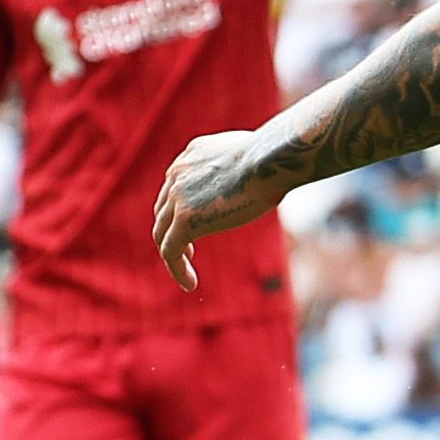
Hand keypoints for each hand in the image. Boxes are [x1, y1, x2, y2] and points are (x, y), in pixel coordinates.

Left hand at [152, 129, 279, 287]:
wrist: (271, 160)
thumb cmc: (276, 159)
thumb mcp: (251, 155)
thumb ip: (241, 166)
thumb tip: (261, 175)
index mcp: (190, 156)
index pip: (174, 187)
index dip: (180, 209)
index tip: (199, 224)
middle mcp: (177, 173)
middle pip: (163, 211)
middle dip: (172, 232)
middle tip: (189, 251)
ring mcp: (177, 196)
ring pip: (162, 234)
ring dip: (174, 256)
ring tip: (188, 276)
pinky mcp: (184, 219)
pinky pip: (170, 251)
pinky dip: (177, 269)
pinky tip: (191, 284)